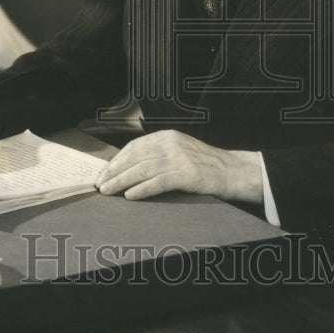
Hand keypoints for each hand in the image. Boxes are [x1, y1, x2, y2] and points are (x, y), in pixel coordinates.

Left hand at [94, 128, 262, 203]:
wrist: (232, 171)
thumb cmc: (204, 165)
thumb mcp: (179, 151)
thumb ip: (158, 155)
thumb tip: (128, 168)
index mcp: (167, 136)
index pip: (134, 147)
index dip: (116, 160)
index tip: (104, 173)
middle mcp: (171, 144)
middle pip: (134, 158)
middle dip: (114, 172)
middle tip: (100, 185)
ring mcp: (179, 158)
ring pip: (142, 170)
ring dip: (121, 182)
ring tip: (109, 192)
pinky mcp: (187, 174)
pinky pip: (158, 182)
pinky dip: (142, 190)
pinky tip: (130, 196)